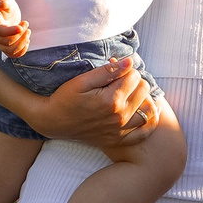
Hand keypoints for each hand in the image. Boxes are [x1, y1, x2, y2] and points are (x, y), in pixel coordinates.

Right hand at [0, 0, 30, 56]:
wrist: (3, 8)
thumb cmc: (3, 3)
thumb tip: (3, 3)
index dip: (10, 31)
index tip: (22, 27)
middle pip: (6, 42)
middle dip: (20, 35)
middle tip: (26, 23)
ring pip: (9, 51)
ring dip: (22, 43)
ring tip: (28, 31)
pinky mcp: (6, 45)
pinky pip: (12, 55)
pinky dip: (22, 50)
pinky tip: (27, 40)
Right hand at [24, 56, 161, 153]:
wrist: (54, 121)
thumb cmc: (65, 98)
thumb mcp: (82, 80)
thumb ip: (107, 71)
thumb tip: (129, 62)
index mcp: (111, 100)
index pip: (135, 76)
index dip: (126, 69)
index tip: (115, 70)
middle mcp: (119, 117)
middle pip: (144, 89)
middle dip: (135, 81)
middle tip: (121, 81)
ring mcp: (121, 130)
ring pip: (149, 108)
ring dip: (144, 98)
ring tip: (131, 93)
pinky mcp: (119, 139)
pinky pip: (145, 132)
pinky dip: (149, 121)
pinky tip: (143, 111)